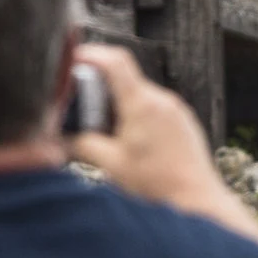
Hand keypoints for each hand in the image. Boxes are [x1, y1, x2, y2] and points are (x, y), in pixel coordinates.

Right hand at [68, 44, 235, 216]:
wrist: (198, 202)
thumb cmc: (160, 186)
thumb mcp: (111, 164)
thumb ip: (81, 145)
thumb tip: (59, 138)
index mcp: (143, 104)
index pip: (115, 61)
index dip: (90, 55)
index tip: (74, 62)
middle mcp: (163, 100)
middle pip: (124, 80)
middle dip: (99, 91)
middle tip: (82, 112)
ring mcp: (176, 110)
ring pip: (139, 96)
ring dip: (118, 107)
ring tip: (107, 135)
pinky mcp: (183, 123)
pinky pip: (155, 109)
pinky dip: (136, 117)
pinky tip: (130, 144)